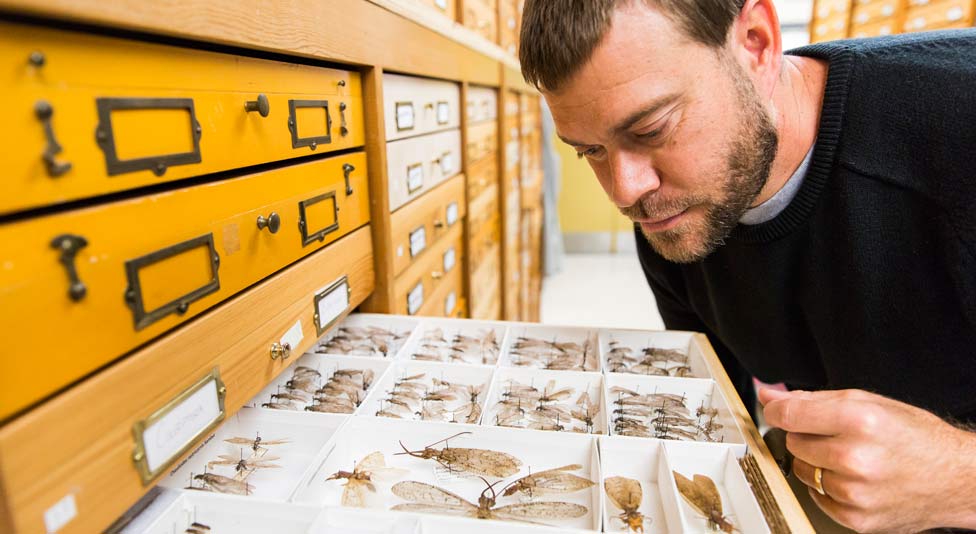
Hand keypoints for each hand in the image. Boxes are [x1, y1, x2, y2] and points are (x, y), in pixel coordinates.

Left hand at [758, 388, 975, 532]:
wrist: (956, 478)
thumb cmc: (915, 437)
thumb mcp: (867, 403)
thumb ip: (811, 399)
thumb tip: (769, 395)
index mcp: (858, 421)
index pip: (789, 415)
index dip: (776, 411)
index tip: (776, 411)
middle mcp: (855, 458)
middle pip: (794, 443)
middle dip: (807, 436)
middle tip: (836, 436)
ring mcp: (855, 492)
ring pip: (802, 471)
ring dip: (816, 463)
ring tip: (849, 458)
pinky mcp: (856, 517)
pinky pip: (817, 497)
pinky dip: (828, 488)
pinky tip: (854, 479)